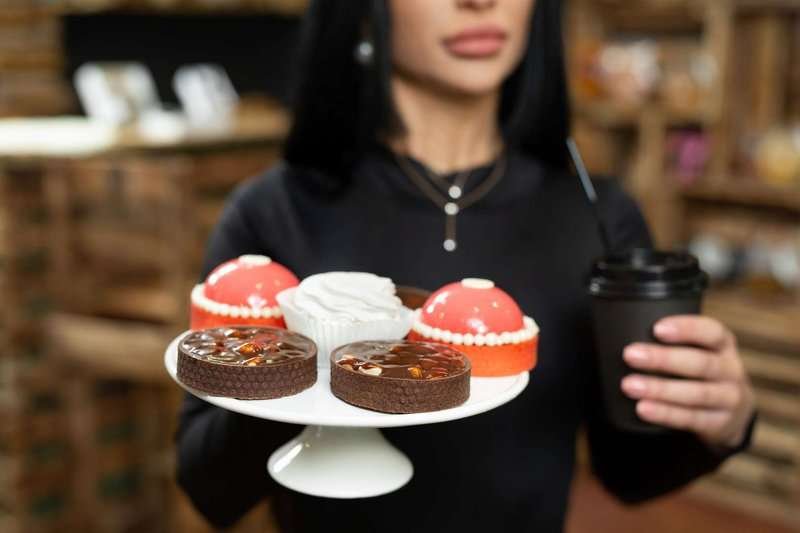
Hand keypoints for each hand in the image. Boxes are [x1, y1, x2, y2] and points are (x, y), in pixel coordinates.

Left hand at [620, 315, 755, 448]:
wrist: (732, 413)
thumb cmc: (699, 371)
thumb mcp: (698, 351)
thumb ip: (670, 341)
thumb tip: (618, 326)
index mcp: (723, 345)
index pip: (712, 332)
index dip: (686, 329)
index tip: (656, 328)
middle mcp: (731, 370)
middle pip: (701, 363)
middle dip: (663, 359)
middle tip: (629, 355)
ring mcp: (728, 399)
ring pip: (696, 393)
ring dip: (660, 389)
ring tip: (629, 385)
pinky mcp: (719, 424)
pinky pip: (691, 418)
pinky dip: (665, 414)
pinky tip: (643, 408)